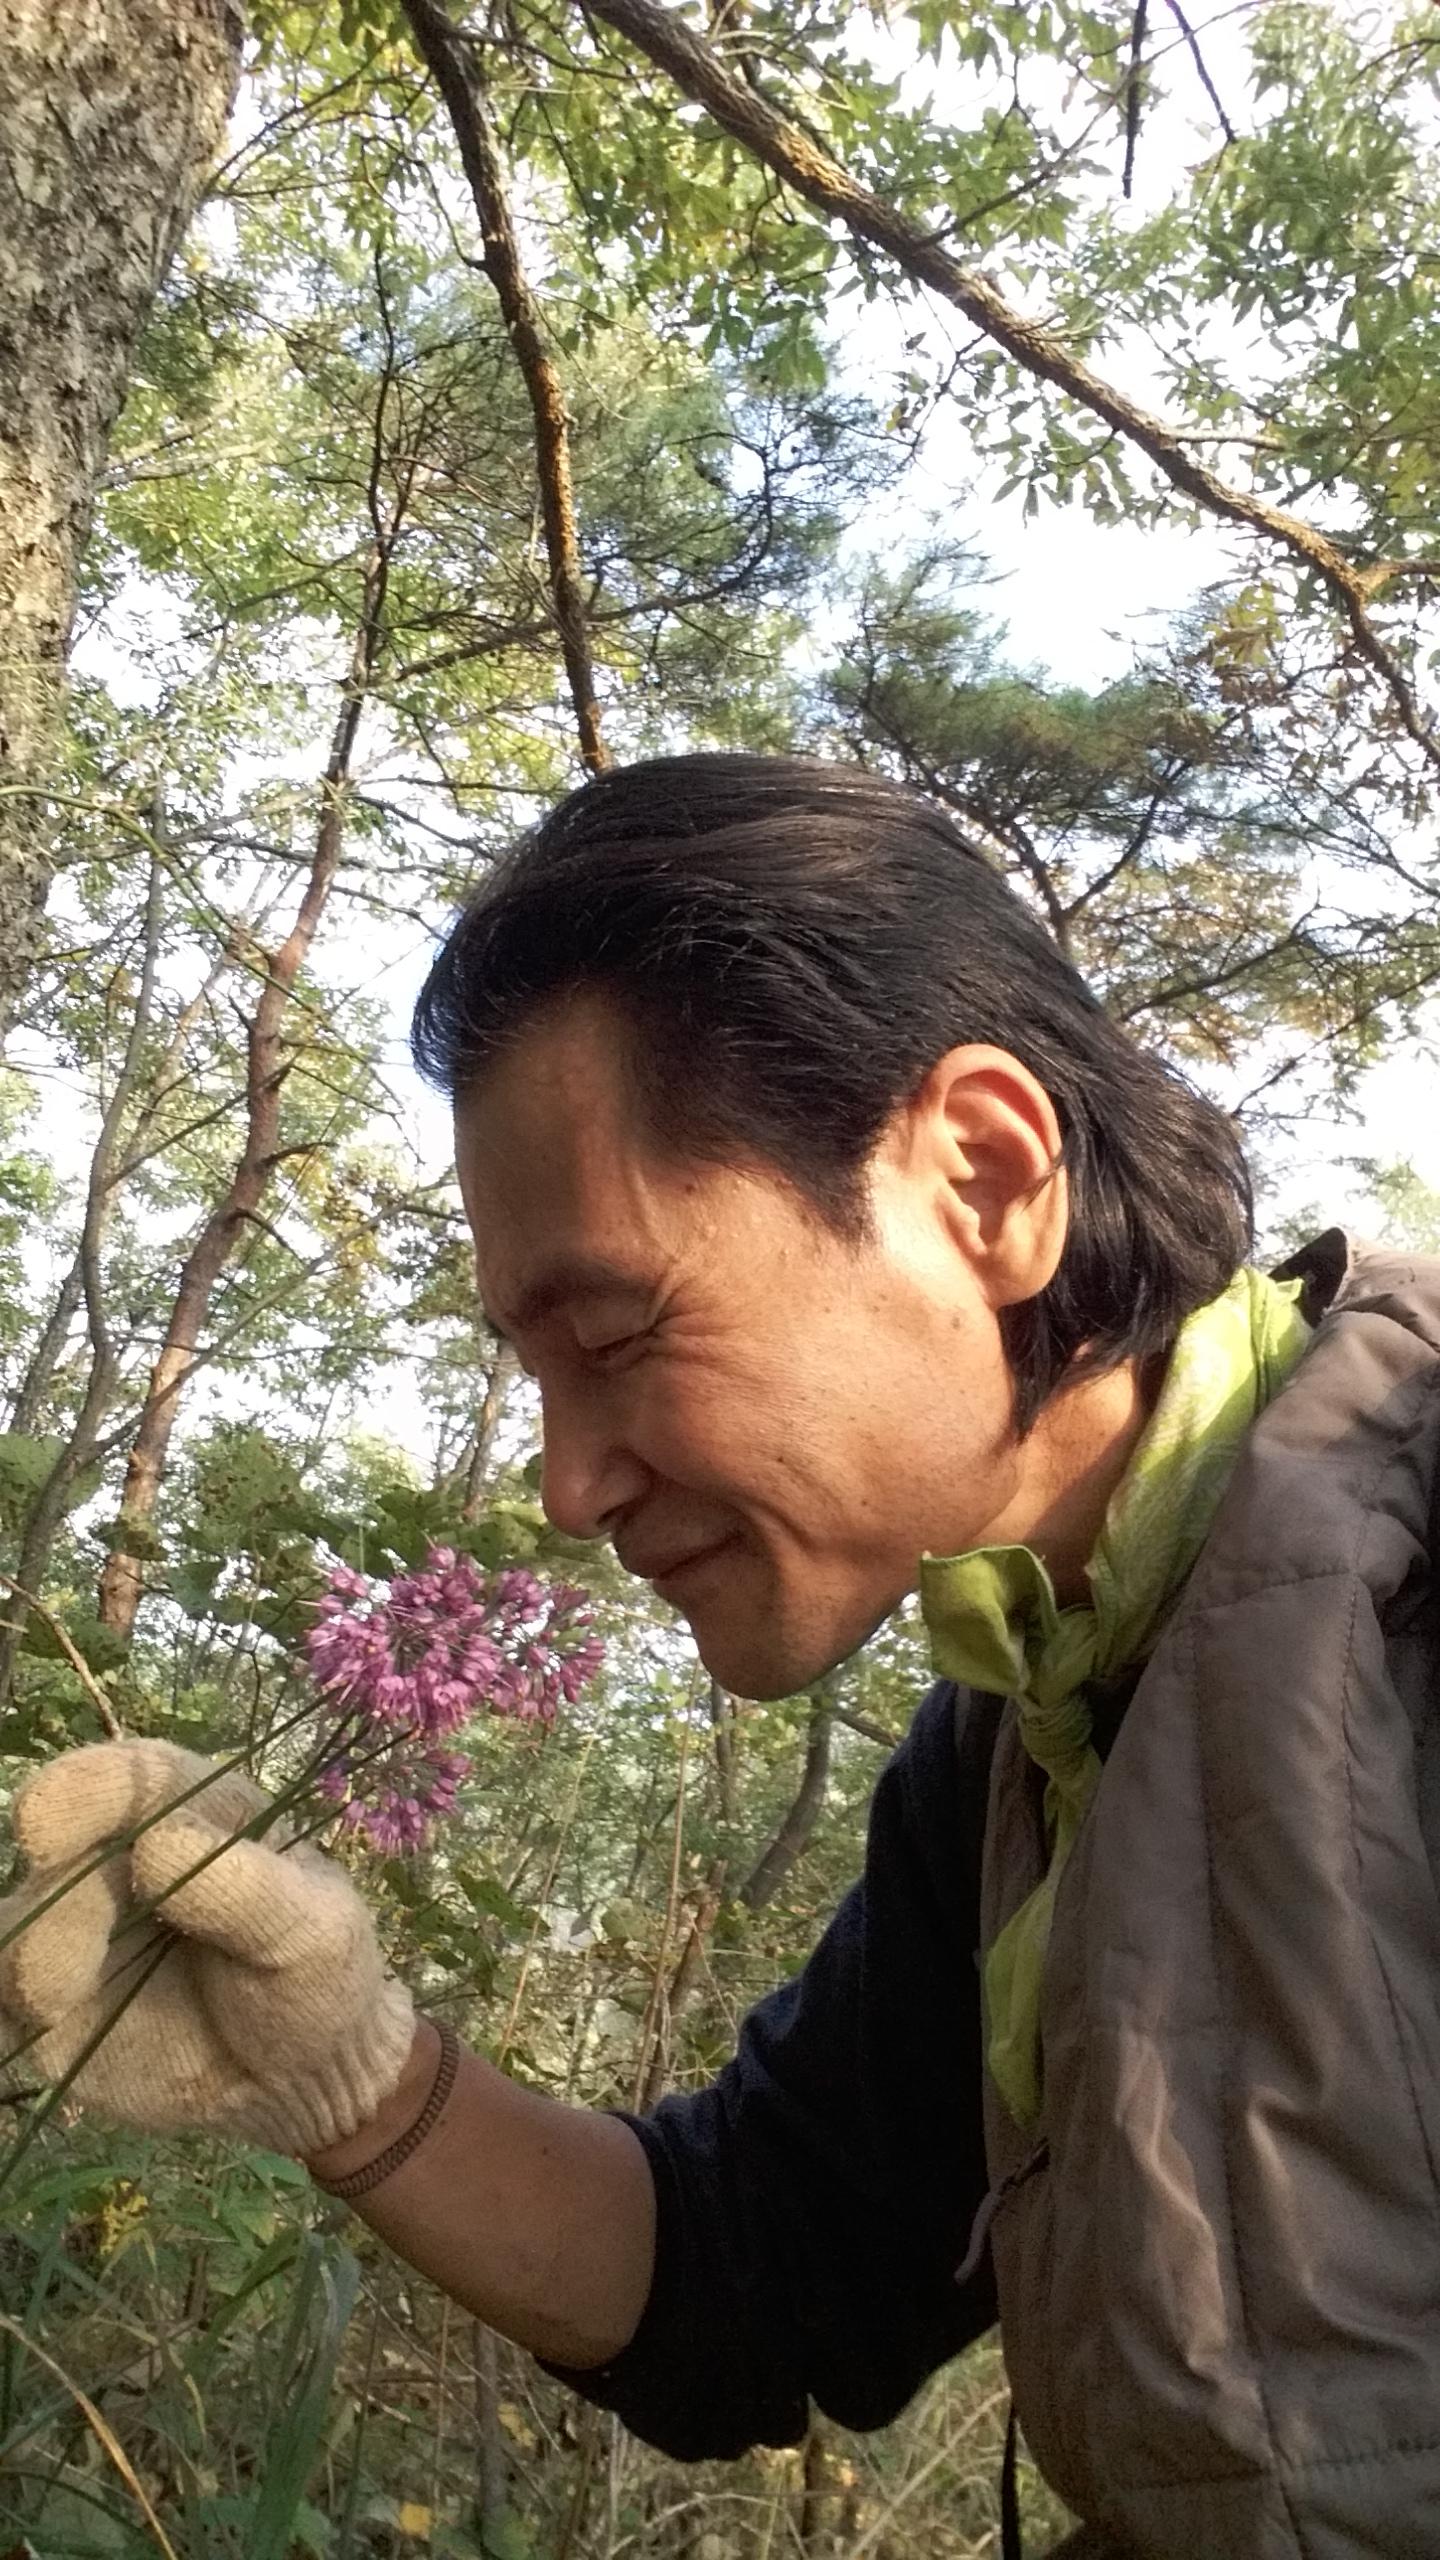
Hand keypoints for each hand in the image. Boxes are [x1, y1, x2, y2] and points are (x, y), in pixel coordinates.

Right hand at [0, 1738, 414, 2153]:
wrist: (301, 2078)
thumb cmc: (319, 1977)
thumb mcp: (312, 1931)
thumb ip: (246, 1890)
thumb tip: (157, 1842)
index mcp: (190, 1811)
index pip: (127, 1777)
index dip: (82, 1788)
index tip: (42, 1819)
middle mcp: (118, 1858)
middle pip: (57, 1851)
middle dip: (54, 1897)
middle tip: (59, 1962)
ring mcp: (77, 1930)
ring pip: (17, 1924)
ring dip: (25, 1958)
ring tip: (55, 2003)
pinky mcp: (51, 2005)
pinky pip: (2, 1999)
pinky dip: (5, 2008)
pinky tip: (36, 2027)